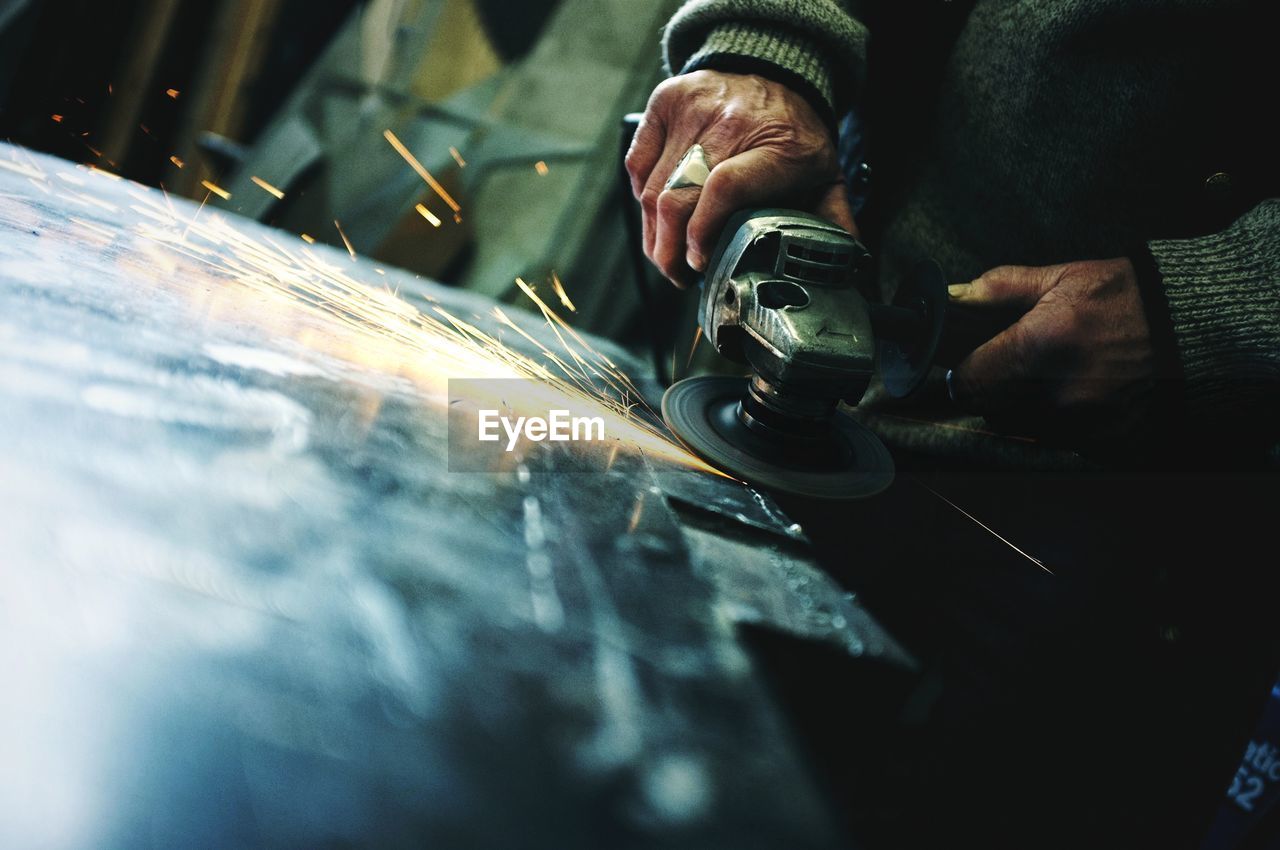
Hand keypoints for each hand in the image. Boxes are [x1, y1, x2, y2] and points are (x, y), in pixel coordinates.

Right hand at [625, 70, 855, 286]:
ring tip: (666, 257)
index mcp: (779, 147)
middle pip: (679, 198)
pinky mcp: (665, 103)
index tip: (701, 262)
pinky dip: (641, 198)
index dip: (703, 232)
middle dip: (670, 251)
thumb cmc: (795, 132)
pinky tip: (656, 217)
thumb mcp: (823, 173)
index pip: (726, 189)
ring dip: (654, 235)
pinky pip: (638, 164)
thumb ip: (832, 218)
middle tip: (678, 275)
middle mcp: (732, 124)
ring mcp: (692, 110)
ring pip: (653, 189)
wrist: (774, 69)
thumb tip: (843, 259)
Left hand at [947, 259, 1156, 437]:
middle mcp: (1054, 392)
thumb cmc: (1125, 295)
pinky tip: (1079, 394)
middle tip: (1018, 366)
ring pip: (1020, 427)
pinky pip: (1057, 440)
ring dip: (1022, 408)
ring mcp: (1080, 422)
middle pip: (990, 409)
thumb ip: (1000, 289)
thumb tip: (954, 295)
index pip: (968, 382)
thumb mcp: (1062, 278)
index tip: (974, 364)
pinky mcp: (1103, 440)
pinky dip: (1058, 422)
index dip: (965, 373)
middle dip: (993, 389)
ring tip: (1052, 377)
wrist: (1193, 324)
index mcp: (1037, 346)